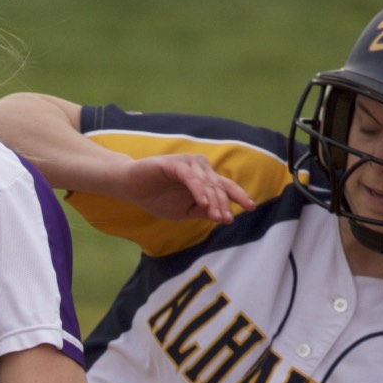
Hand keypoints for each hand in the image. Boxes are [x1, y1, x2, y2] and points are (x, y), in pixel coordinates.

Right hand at [117, 154, 255, 223]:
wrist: (132, 188)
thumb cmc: (158, 198)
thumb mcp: (184, 211)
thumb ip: (202, 211)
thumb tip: (223, 217)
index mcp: (204, 179)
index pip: (226, 187)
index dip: (239, 196)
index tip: (251, 207)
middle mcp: (200, 168)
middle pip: (218, 186)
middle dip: (223, 203)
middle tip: (226, 219)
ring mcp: (188, 164)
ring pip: (207, 182)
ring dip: (213, 199)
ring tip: (217, 215)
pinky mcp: (174, 164)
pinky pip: (190, 177)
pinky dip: (198, 189)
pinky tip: (204, 202)